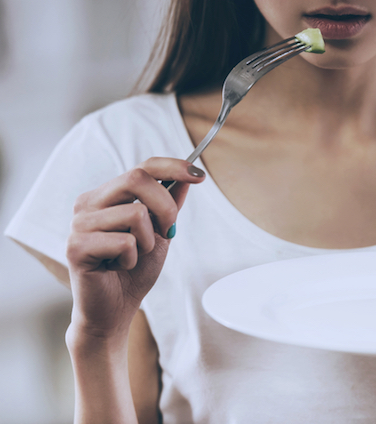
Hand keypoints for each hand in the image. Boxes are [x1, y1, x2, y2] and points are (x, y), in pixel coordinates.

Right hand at [65, 158, 205, 339]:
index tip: (199, 175)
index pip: (142, 167)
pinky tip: (118, 268)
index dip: (172, 166)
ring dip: (146, 242)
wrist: (114, 311)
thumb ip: (169, 205)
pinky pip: (124, 242)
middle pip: (137, 179)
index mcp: (107, 195)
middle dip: (165, 207)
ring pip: (135, 214)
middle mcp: (88, 203)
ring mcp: (79, 223)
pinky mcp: (76, 247)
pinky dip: (132, 259)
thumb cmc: (134, 271)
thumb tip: (188, 177)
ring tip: (132, 257)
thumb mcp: (159, 234)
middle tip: (167, 232)